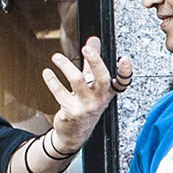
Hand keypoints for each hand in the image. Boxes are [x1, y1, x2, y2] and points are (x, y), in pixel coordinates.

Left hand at [45, 36, 124, 152]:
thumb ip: (91, 62)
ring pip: (77, 81)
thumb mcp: (91, 84)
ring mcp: (86, 106)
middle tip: (86, 49)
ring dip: (65, 66)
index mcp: (107, 92)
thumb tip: (94, 40)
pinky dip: (52, 81)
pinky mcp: (71, 111)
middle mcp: (99, 99)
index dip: (125, 71)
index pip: (121, 82)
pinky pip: (60, 93)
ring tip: (56, 57)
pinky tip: (47, 73)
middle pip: (101, 78)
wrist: (74, 133)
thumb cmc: (85, 105)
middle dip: (94, 61)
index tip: (124, 59)